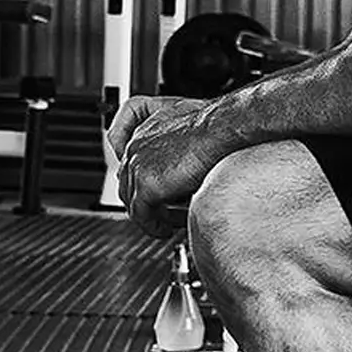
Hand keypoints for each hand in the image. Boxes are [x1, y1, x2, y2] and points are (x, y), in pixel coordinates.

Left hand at [108, 95, 211, 236]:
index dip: (140, 179)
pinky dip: (152, 226)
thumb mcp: (192, 121)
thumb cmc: (218, 124)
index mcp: (146, 129)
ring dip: (149, 215)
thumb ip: (180, 138)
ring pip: (132, 201)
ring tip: (165, 224)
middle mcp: (136, 145)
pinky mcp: (146, 184)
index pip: (130, 159)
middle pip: (127, 182)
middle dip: (142, 200)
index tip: (152, 191)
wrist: (223, 128)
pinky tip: (165, 230)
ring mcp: (138, 165)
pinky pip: (141, 215)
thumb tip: (189, 158)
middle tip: (159, 213)